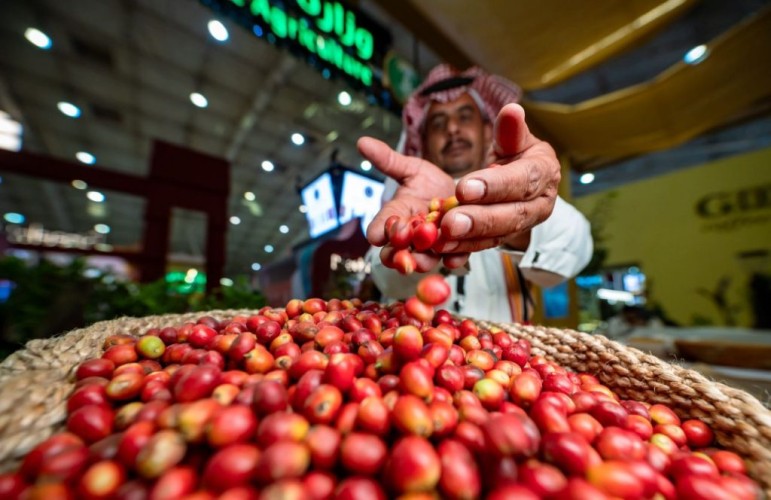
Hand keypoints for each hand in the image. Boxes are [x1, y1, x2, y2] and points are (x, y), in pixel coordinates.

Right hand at [357, 137, 467, 270]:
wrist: (461, 194)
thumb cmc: (429, 184)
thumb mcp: (410, 169)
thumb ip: (388, 160)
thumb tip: (363, 141)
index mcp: (395, 218)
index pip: (379, 229)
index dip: (379, 231)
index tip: (377, 234)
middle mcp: (410, 238)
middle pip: (396, 252)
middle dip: (397, 253)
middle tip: (401, 251)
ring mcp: (431, 248)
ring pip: (422, 260)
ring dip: (423, 260)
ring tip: (425, 257)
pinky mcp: (455, 251)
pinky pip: (452, 260)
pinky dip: (453, 260)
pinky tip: (454, 258)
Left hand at [433, 103, 560, 253]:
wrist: (520, 180)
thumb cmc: (517, 154)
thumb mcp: (515, 139)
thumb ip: (510, 130)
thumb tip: (512, 110)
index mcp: (544, 174)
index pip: (522, 181)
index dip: (494, 186)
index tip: (464, 188)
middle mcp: (540, 204)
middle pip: (512, 215)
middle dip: (480, 220)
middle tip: (450, 222)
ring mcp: (524, 225)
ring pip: (498, 234)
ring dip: (468, 238)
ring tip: (442, 237)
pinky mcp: (507, 238)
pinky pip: (486, 246)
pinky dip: (465, 249)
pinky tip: (444, 250)